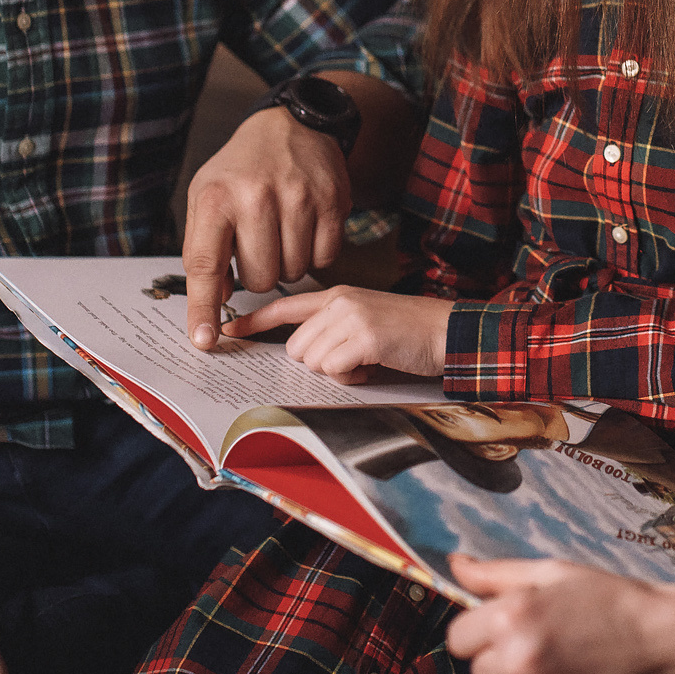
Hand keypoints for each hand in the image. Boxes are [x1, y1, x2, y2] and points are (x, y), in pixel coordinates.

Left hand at [184, 106, 352, 348]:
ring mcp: (298, 198)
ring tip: (281, 232)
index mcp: (215, 199)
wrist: (291, 126)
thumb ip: (203, 249)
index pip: (204, 266)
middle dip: (257, 273)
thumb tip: (217, 300)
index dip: (204, 309)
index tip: (204, 340)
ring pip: (293, 273)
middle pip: (258, 279)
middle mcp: (255, 197)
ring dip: (287, 264)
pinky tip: (305, 229)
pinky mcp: (332, 201)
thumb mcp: (206, 198)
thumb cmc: (241, 170)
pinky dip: (314, 254)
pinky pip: (325, 259)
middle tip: (258, 245)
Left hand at [225, 286, 452, 380]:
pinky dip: (352, 377)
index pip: (284, 306)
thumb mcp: (363, 320)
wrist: (444, 330)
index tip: (230, 331)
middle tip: (352, 359)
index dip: (255, 322)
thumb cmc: (406, 332)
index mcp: (336, 295)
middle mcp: (339, 302)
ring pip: (312, 361)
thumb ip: (331, 330)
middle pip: (296, 348)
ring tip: (367, 360)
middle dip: (319, 364)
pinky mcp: (364, 336)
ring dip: (338, 372)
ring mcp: (351, 317)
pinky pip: (334, 370)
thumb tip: (302, 356)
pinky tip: (374, 365)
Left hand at [446, 556, 674, 673]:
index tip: (510, 637)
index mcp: (514, 615)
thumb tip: (454, 565)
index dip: (482, 636)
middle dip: (501, 668)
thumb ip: (497, 574)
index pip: (457, 638)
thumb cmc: (618, 604)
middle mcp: (518, 661)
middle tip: (544, 660)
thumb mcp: (557, 573)